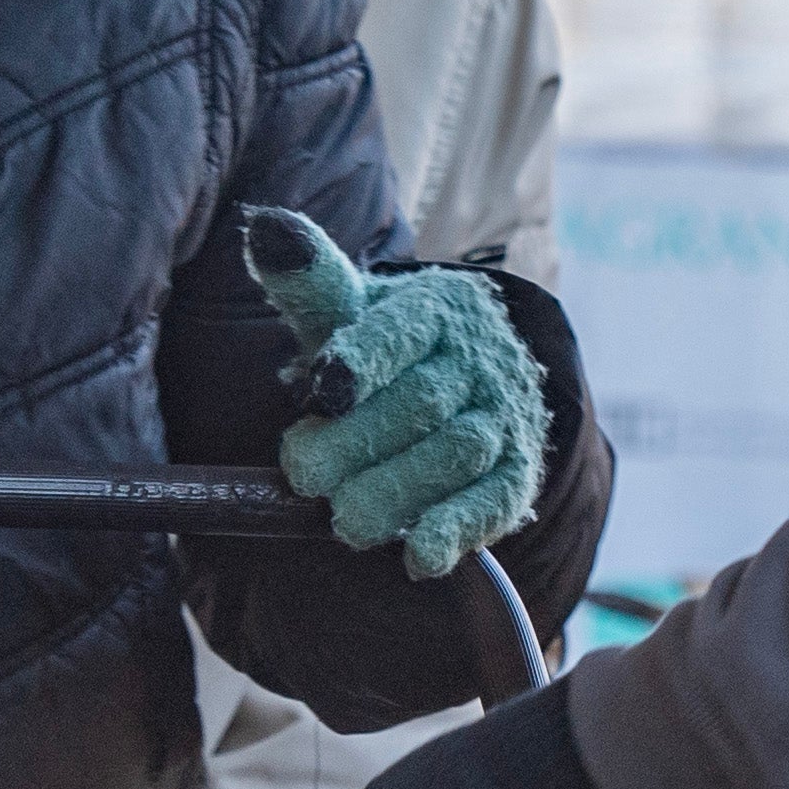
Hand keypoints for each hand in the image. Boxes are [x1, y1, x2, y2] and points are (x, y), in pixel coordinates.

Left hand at [243, 208, 547, 578]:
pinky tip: (417, 557)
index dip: (363, 361)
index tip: (325, 391)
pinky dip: (456, 530)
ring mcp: (506, 415)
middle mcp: (480, 356)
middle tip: (305, 474)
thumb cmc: (388, 348)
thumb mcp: (350, 312)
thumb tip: (269, 231)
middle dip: (358, 443)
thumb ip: (311, 282)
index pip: (401, 329)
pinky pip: (494, 501)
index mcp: (436, 306)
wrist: (472, 381)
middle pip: (422, 401)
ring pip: (458, 453)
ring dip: (396, 492)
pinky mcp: (519, 473)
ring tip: (346, 520)